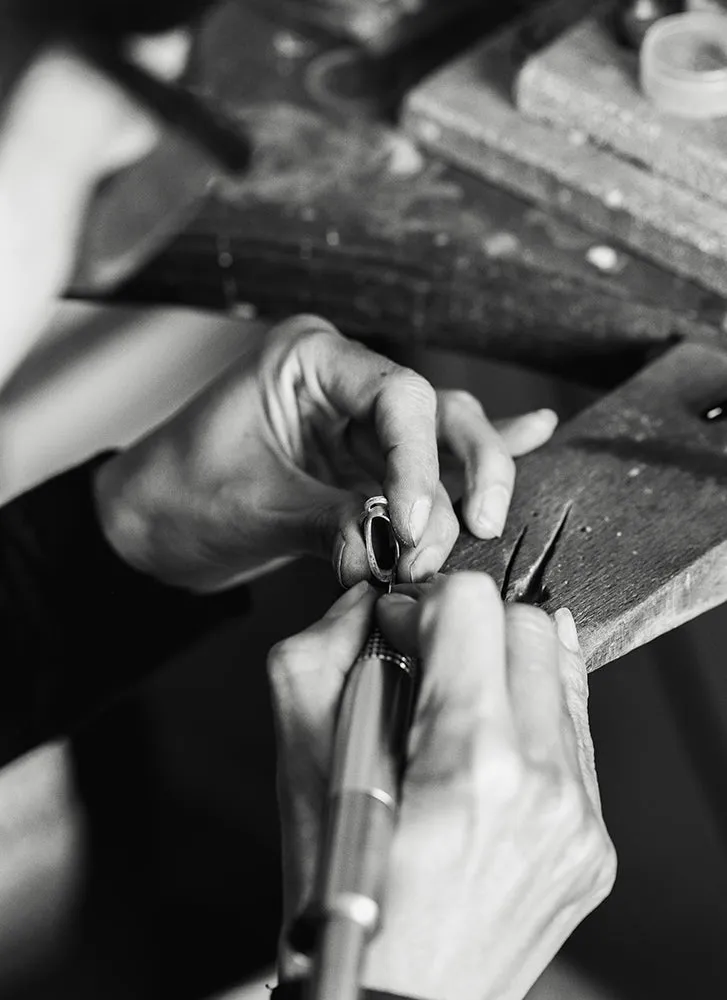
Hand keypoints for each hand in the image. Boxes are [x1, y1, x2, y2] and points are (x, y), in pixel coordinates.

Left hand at [94, 316, 556, 590]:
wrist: (148, 531)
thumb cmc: (177, 499)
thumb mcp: (255, 509)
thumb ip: (334, 523)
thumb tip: (397, 552)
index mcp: (308, 360)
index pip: (399, 396)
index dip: (420, 462)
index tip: (417, 525)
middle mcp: (344, 382)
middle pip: (437, 411)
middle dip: (465, 472)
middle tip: (477, 530)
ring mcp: (359, 423)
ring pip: (444, 438)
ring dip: (469, 486)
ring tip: (487, 525)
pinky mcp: (366, 463)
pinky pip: (429, 455)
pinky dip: (477, 455)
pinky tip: (532, 434)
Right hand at [269, 575, 615, 999]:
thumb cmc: (343, 901)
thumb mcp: (299, 761)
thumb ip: (321, 655)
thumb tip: (366, 603)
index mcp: (472, 761)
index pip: (475, 604)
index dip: (423, 604)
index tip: (398, 631)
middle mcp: (543, 786)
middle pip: (531, 625)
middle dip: (472, 627)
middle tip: (427, 663)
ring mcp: (579, 818)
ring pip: (561, 675)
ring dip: (506, 670)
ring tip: (456, 708)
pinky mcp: (594, 841)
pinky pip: (575, 739)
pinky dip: (530, 723)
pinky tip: (486, 752)